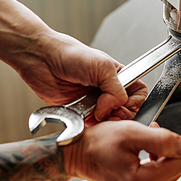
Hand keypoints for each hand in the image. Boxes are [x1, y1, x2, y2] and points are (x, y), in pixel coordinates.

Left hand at [15, 31, 147, 121]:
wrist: (41, 60)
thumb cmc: (69, 54)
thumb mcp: (102, 67)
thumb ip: (117, 90)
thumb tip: (116, 108)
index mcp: (117, 76)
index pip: (138, 93)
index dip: (135, 101)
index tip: (125, 103)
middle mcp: (107, 90)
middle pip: (127, 110)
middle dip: (122, 114)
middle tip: (111, 113)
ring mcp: (94, 102)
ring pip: (110, 121)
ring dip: (106, 122)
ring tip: (98, 116)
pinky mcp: (80, 112)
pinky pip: (93, 126)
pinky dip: (93, 126)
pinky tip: (87, 119)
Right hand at [62, 121, 180, 180]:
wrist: (78, 154)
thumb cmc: (98, 143)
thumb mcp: (131, 132)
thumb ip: (162, 140)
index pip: (179, 164)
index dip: (168, 145)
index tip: (150, 136)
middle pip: (176, 169)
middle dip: (164, 151)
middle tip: (143, 139)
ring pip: (169, 172)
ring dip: (158, 155)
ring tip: (138, 145)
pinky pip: (158, 176)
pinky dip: (152, 163)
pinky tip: (138, 154)